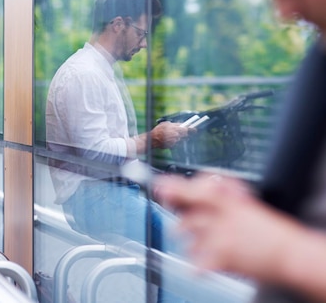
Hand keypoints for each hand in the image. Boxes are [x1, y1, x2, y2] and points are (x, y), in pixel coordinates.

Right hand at [149, 121, 192, 148]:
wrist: (152, 140)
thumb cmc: (158, 130)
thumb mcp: (165, 124)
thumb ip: (174, 124)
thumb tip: (180, 124)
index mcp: (175, 128)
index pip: (186, 128)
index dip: (191, 129)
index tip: (195, 129)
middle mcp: (176, 135)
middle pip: (185, 134)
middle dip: (185, 133)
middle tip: (184, 132)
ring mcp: (175, 141)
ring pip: (182, 139)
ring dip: (180, 137)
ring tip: (173, 136)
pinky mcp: (173, 146)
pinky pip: (177, 143)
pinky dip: (176, 141)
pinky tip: (170, 139)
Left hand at [155, 173, 303, 282]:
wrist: (290, 254)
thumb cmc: (270, 230)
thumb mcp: (246, 203)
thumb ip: (223, 194)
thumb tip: (201, 184)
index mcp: (228, 201)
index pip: (195, 189)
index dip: (174, 187)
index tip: (160, 185)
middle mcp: (220, 218)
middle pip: (185, 215)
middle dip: (177, 219)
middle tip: (178, 219)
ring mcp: (219, 238)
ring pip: (187, 240)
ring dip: (191, 243)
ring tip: (205, 244)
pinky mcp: (221, 258)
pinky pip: (195, 262)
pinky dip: (196, 266)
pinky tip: (204, 265)